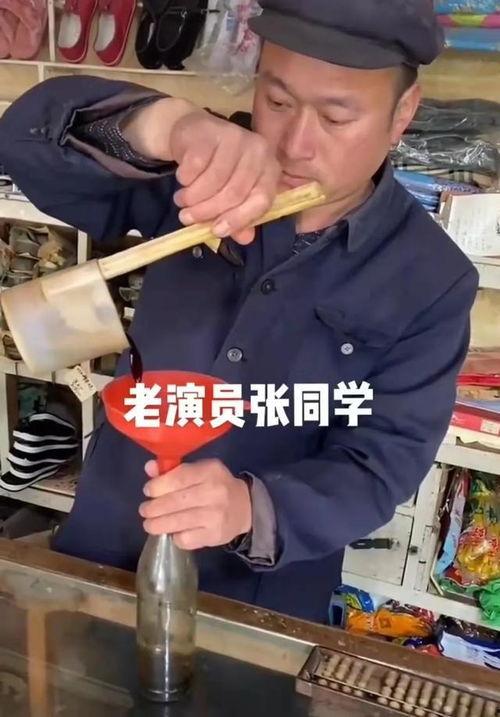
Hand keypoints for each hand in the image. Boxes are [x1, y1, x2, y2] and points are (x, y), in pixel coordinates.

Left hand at [139, 459, 251, 549]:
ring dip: (157, 525)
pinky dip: (175, 537)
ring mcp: (215, 515)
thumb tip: (150, 467)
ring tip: (150, 524)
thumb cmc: (216, 485)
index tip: (148, 491)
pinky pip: (186, 539)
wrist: (245, 508)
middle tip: (144, 511)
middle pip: (174, 502)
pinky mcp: (214, 535)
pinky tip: (173, 533)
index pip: (178, 478)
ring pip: (177, 522)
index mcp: (210, 471)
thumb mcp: (199, 471)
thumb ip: (174, 470)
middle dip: (153, 508)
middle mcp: (214, 492)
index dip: (158, 486)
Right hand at [171, 109, 281, 244]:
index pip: (261, 200)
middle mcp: (258, 151)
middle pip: (235, 193)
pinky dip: (185, 179)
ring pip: (214, 180)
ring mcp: (235, 138)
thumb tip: (246, 238)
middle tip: (187, 218)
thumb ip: (240, 218)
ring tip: (182, 201)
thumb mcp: (231, 195)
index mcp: (270, 170)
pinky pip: (196, 166)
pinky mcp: (211, 132)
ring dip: (192, 197)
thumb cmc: (218, 169)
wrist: (195, 135)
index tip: (216, 231)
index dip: (239, 219)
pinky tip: (182, 180)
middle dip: (208, 211)